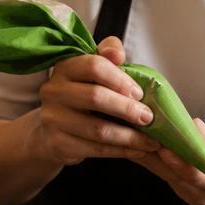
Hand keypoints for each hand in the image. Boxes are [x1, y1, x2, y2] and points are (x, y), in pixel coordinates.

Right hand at [29, 36, 159, 166]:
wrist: (53, 129)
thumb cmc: (84, 93)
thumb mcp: (94, 70)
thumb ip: (108, 54)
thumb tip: (118, 54)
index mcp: (66, 67)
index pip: (94, 65)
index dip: (120, 79)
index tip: (139, 92)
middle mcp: (54, 91)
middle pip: (95, 97)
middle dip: (127, 108)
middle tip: (149, 117)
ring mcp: (53, 118)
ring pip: (97, 129)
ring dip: (129, 136)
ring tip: (151, 141)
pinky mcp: (57, 143)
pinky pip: (95, 149)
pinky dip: (121, 150)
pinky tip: (138, 150)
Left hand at [136, 119, 204, 204]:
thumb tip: (195, 126)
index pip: (199, 175)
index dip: (180, 163)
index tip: (164, 148)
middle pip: (180, 177)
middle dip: (161, 157)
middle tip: (143, 137)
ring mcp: (196, 199)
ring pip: (170, 178)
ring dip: (154, 159)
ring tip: (139, 139)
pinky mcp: (185, 195)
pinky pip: (168, 178)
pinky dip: (157, 163)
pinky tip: (144, 147)